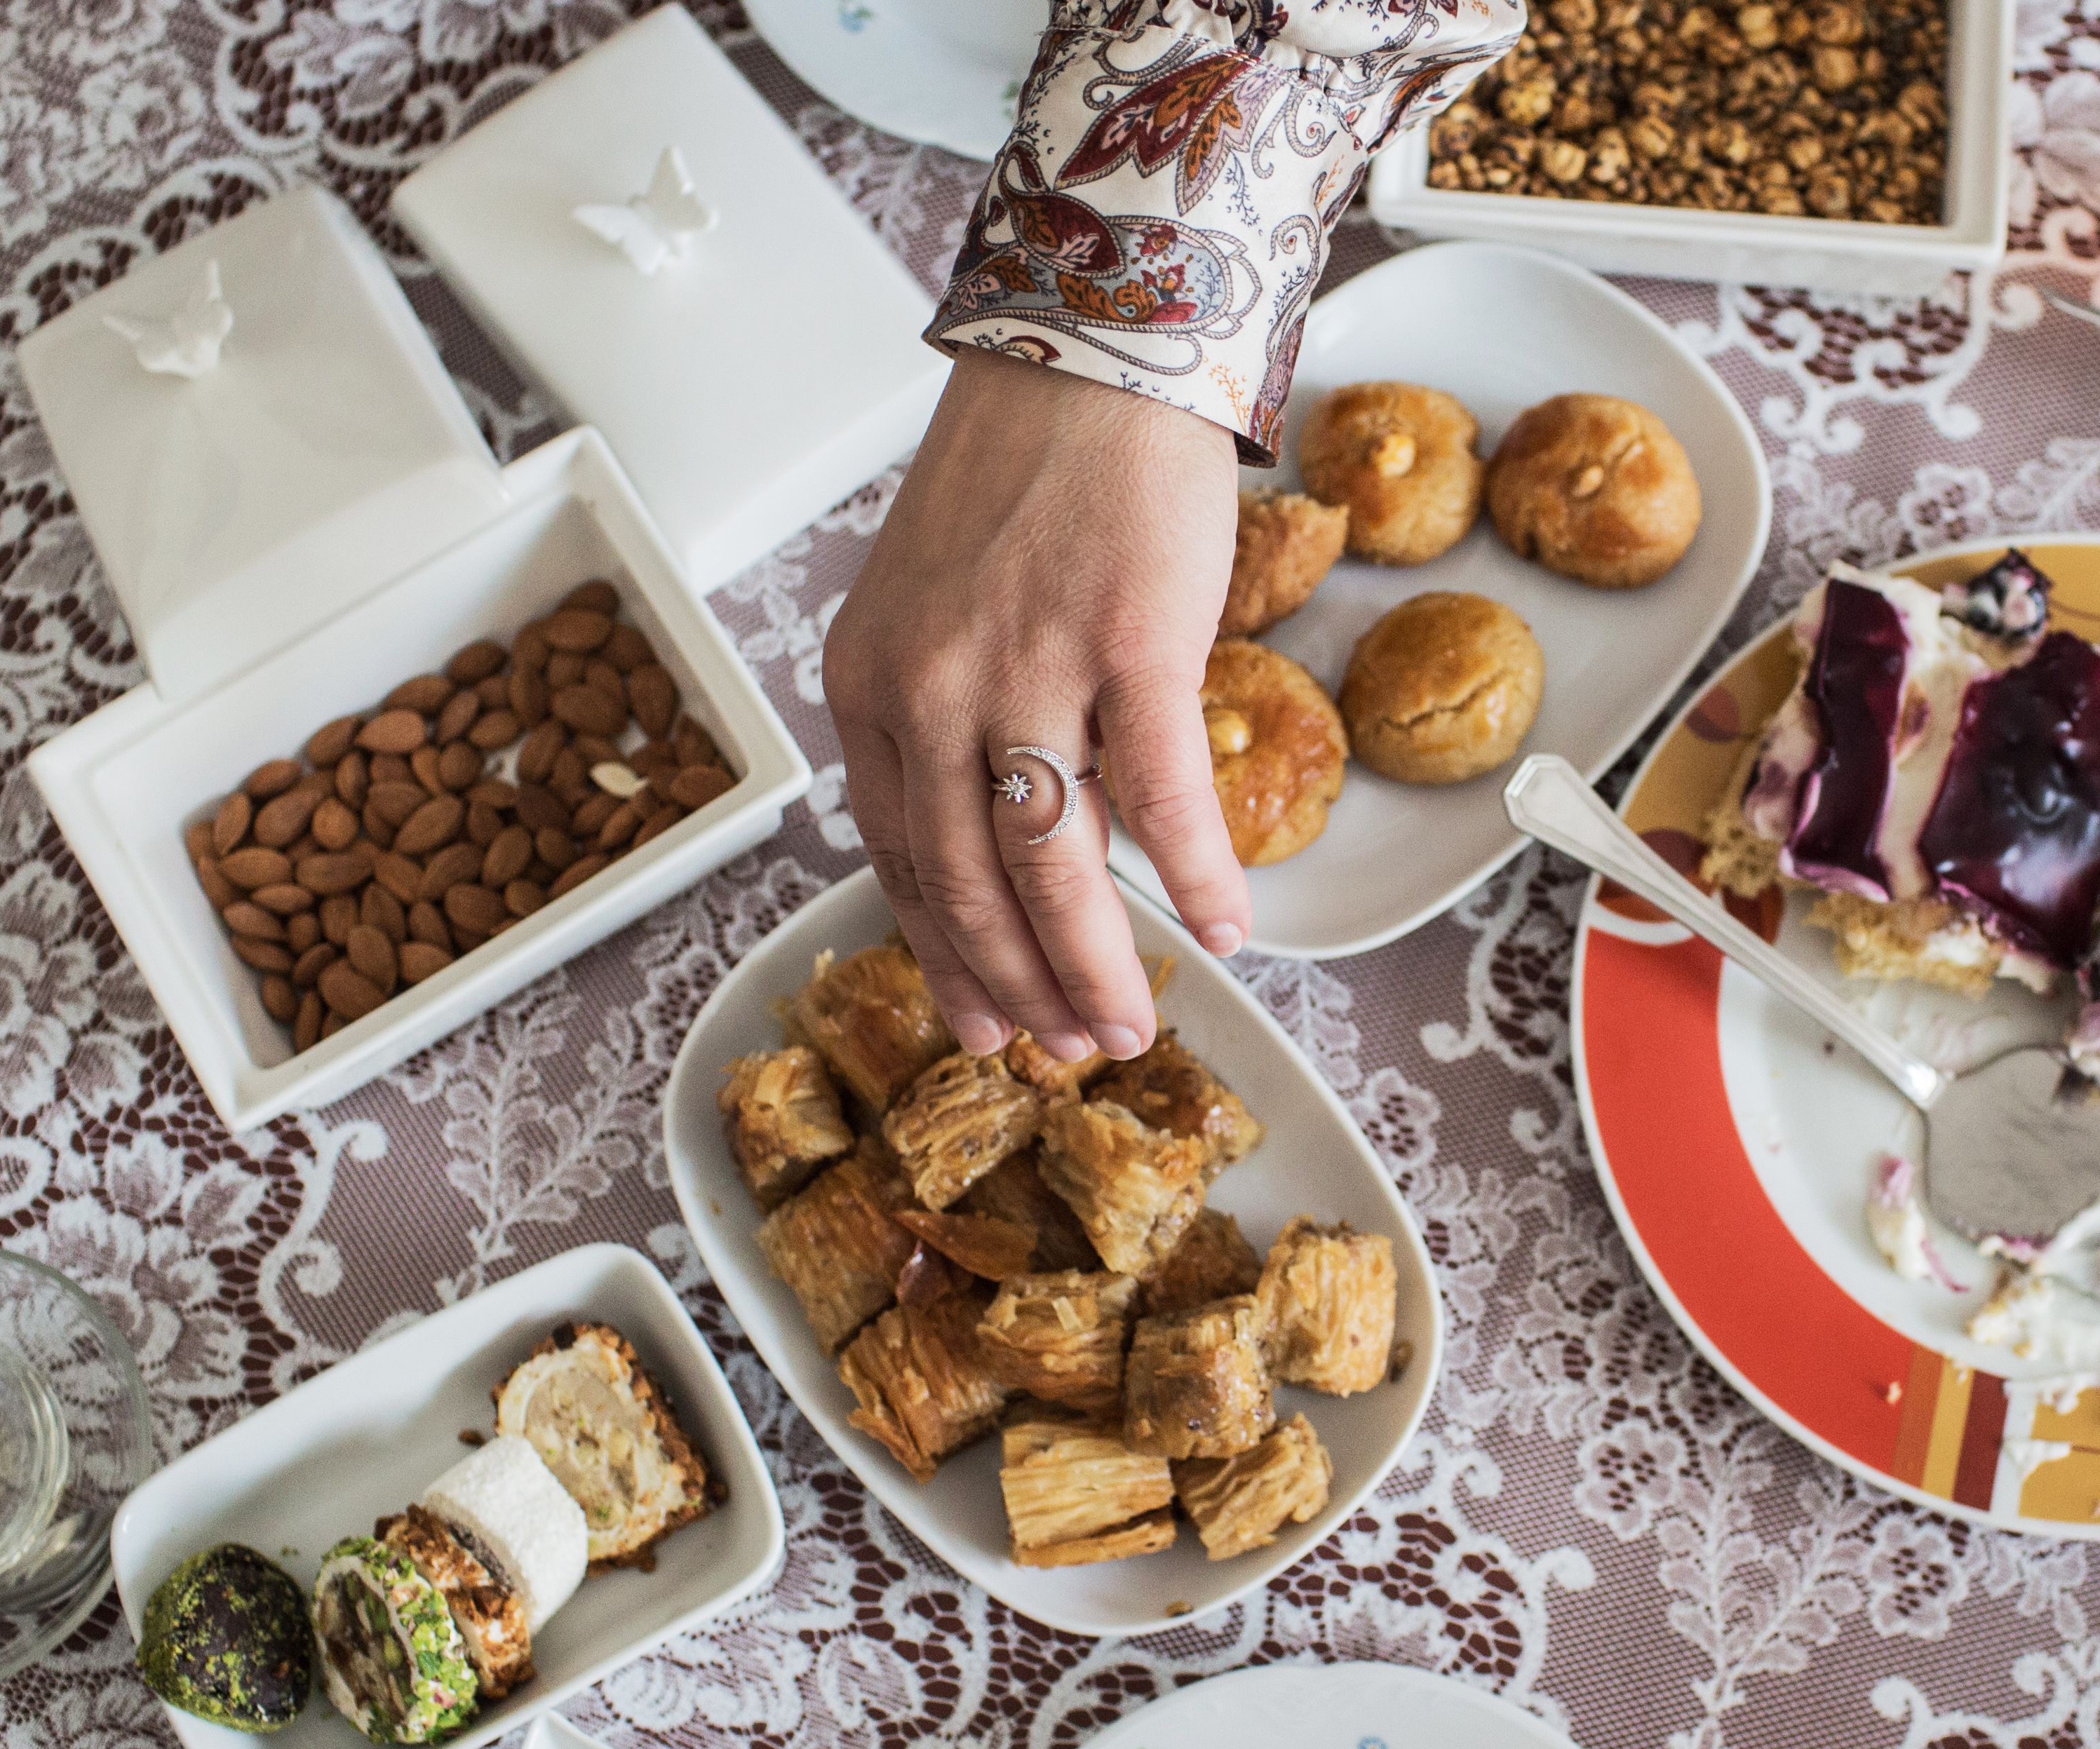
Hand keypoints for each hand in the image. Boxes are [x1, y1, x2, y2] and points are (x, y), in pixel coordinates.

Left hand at [822, 349, 1250, 1063]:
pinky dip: (1199, 874)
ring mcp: (1028, 665)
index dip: (947, 954)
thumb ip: (944, 715)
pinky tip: (1228, 930)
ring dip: (1097, 962)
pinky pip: (1163, 795)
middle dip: (1022, 986)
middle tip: (1069, 1048)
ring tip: (1132, 1026)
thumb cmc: (1024, 475)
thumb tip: (1002, 834)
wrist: (1095, 350)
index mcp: (871, 682)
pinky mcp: (1130, 642)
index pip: (900, 856)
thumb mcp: (933, 602)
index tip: (984, 1019)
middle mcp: (931, 684)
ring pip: (1054, 861)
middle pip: (971, 880)